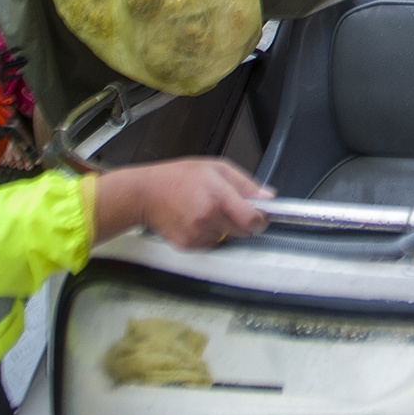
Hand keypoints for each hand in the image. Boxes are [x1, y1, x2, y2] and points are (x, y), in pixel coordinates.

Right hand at [96, 159, 270, 248]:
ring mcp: (198, 234)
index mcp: (218, 197)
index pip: (252, 220)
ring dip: (226, 228)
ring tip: (208, 209)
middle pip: (244, 231)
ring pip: (228, 238)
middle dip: (244, 221)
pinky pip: (212, 243)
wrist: (145, 194)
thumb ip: (245, 184)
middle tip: (230, 206)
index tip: (261, 214)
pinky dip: (210, 234)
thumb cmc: (178, 177)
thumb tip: (268, 197)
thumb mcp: (217, 168)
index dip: (261, 218)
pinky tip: (197, 219)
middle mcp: (208, 219)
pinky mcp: (189, 246)